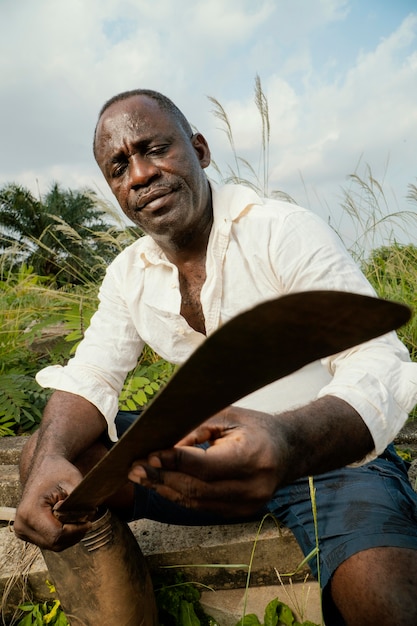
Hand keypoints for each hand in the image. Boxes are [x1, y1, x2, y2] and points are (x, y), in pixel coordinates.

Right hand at [14, 455, 95, 550]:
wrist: (43, 468)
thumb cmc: (59, 472)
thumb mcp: (73, 482)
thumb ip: (79, 503)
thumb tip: (87, 520)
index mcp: (30, 512)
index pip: (57, 535)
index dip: (76, 531)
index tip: (89, 522)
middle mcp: (22, 524)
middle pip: (54, 543)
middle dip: (73, 534)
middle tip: (86, 520)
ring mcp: (22, 530)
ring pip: (52, 545)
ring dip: (68, 536)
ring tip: (78, 519)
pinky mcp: (25, 532)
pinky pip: (48, 541)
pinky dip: (61, 535)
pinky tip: (68, 521)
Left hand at [128, 406, 284, 517]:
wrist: (287, 450)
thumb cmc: (255, 427)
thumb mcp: (228, 416)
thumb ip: (197, 429)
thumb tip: (164, 445)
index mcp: (254, 457)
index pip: (206, 466)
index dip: (175, 462)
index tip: (148, 455)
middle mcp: (253, 487)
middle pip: (197, 488)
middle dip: (162, 478)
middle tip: (134, 468)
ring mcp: (248, 505)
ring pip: (196, 502)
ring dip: (165, 490)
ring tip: (140, 477)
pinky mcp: (240, 513)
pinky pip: (202, 507)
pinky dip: (179, 495)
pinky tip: (161, 484)